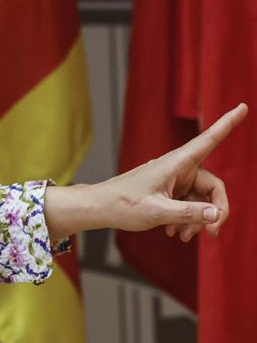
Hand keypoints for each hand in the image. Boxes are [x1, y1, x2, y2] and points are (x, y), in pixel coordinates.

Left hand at [44, 103, 247, 241]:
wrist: (100, 207)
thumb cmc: (122, 205)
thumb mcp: (157, 212)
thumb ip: (188, 213)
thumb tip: (216, 214)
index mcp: (175, 163)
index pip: (208, 140)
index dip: (227, 123)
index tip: (243, 106)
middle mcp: (178, 167)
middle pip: (214, 187)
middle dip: (215, 212)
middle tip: (211, 234)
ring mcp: (174, 179)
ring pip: (202, 199)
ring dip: (198, 219)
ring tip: (184, 237)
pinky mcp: (170, 190)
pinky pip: (190, 204)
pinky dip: (188, 219)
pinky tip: (176, 233)